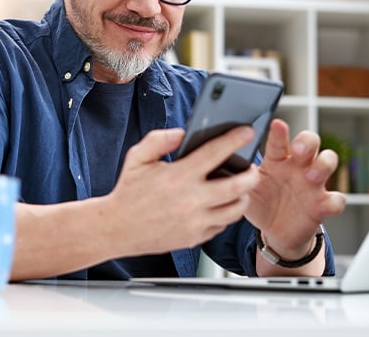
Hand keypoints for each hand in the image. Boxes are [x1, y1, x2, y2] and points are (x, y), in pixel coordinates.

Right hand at [107, 126, 259, 256]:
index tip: (246, 132)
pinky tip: (221, 205)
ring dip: (243, 196)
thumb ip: (159, 140)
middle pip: (238, 186)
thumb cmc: (127, 192)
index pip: (215, 153)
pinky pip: (221, 225)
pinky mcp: (194, 238)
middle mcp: (190, 200)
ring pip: (235, 209)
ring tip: (240, 188)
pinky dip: (226, 214)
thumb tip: (182, 133)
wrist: (116, 228)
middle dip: (251, 174)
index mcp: (178, 176)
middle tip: (252, 168)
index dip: (234, 140)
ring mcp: (194, 222)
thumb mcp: (137, 158)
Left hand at [246, 118, 346, 258]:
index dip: (279, 132)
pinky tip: (325, 204)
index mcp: (276, 160)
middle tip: (297, 149)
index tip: (277, 124)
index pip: (278, 141)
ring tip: (312, 175)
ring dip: (323, 165)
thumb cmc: (260, 202)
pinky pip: (337, 199)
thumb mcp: (246, 189)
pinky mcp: (322, 204)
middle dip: (307, 141)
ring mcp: (313, 184)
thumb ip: (239, 175)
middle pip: (310, 142)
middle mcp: (297, 166)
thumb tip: (222, 161)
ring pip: (327, 162)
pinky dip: (334, 201)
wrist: (274, 231)